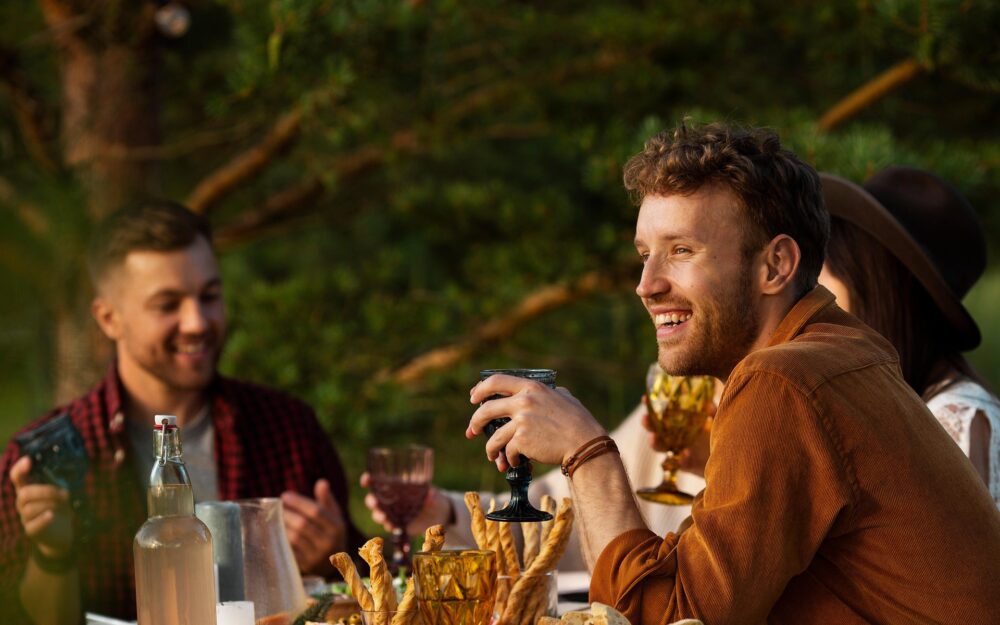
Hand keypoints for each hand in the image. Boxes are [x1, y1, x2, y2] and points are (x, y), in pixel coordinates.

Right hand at [10, 456, 73, 557]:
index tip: (28, 460)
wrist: (61, 533)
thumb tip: (59, 466)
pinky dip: (43, 519)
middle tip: (65, 494)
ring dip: (51, 504)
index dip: (19, 469)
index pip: (17, 477)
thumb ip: (55, 481)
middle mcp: (23, 503)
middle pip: (24, 494)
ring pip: (30, 508)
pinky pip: (33, 524)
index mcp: (28, 489)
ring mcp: (25, 517)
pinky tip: (52, 515)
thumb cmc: (59, 508)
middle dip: (47, 491)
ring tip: (65, 505)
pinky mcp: (31, 530)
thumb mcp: (59, 492)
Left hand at [281, 479, 345, 573]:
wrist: (333, 565)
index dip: (299, 502)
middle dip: (287, 513)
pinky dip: (281, 539)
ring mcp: (316, 556)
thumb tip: (321, 482)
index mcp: (337, 527)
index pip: (316, 511)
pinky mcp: (305, 566)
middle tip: (277, 506)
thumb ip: (327, 500)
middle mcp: (329, 543)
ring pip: (294, 538)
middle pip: (303, 525)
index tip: (284, 495)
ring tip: (276, 517)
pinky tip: (277, 531)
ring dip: (282, 525)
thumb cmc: (331, 534)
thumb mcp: (334, 517)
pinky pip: (289, 550)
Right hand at [360, 472, 451, 534]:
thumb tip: (431, 495)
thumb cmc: (433, 497)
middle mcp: (390, 499)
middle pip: (373, 499)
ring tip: (383, 517)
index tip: (366, 480)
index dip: (368, 480)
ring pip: (378, 514)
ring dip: (378, 515)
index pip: (377, 481)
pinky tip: (392, 527)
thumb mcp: (433, 494)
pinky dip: (389, 527)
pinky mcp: (397, 524)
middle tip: (374, 503)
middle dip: (371, 501)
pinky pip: (389, 526)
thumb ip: (431, 495)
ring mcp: (392, 512)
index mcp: (395, 486)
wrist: (439, 514)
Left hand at [467, 374, 605, 469]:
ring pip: (494, 437)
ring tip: (492, 456)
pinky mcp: (522, 441)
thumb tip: (544, 393)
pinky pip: (507, 451)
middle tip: (472, 431)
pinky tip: (514, 462)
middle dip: (475, 422)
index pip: (496, 381)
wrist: (584, 444)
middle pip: (486, 410)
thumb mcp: (564, 398)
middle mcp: (523, 401)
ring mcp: (521, 421)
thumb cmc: (579, 422)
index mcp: (531, 388)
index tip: (473, 397)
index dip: (480, 389)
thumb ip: (549, 394)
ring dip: (490, 449)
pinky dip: (509, 459)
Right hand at [640, 399, 714, 476]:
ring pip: (662, 447)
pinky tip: (685, 453)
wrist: (727, 457)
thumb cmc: (719, 435)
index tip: (645, 398)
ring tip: (653, 438)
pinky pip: (680, 463)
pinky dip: (681, 459)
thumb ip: (712, 411)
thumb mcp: (717, 420)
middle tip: (645, 418)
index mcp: (680, 421)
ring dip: (655, 443)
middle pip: (656, 429)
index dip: (652, 405)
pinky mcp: (688, 465)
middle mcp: (676, 435)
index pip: (663, 411)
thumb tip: (708, 404)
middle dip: (648, 423)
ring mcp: (680, 450)